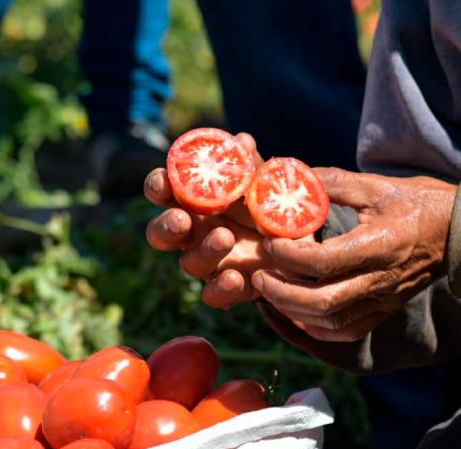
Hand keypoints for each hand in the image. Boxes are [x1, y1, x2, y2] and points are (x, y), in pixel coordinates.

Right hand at [144, 133, 276, 308]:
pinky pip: (212, 295)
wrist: (303, 243)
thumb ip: (251, 166)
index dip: (157, 186)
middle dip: (166, 225)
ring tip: (225, 237)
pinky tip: (236, 278)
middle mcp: (194, 233)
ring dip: (204, 250)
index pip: (163, 193)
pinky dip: (220, 289)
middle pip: (160, 234)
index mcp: (194, 201)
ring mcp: (209, 262)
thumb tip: (241, 141)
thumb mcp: (264, 183)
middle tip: (182, 219)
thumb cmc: (270, 205)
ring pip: (188, 263)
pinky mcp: (228, 287)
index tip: (163, 181)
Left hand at [251, 168, 457, 341]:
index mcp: (378, 245)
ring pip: (331, 322)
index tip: (270, 241)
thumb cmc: (418, 203)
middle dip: (282, 293)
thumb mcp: (375, 185)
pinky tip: (298, 313)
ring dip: (294, 311)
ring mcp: (383, 299)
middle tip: (260, 276)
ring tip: (272, 290)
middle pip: (321, 302)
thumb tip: (289, 174)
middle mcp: (380, 279)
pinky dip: (317, 327)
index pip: (322, 262)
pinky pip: (347, 330)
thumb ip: (331, 182)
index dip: (288, 256)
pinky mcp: (385, 309)